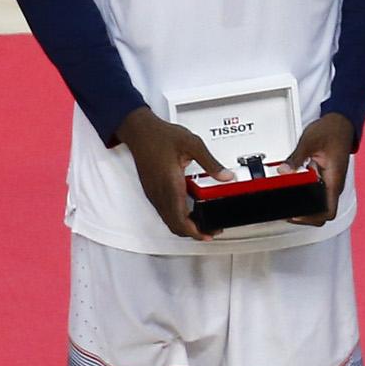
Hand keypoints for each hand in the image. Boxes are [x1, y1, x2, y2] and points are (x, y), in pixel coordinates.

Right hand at [117, 108, 223, 241]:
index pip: (180, 219)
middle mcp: (159, 192)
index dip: (194, 232)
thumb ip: (211, 162)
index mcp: (170, 184)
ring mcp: (153, 193)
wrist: (139, 130)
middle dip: (192, 232)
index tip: (207, 234)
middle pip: (174, 224)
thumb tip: (226, 176)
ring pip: (168, 220)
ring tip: (201, 223)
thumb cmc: (160, 136)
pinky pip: (164, 211)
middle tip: (209, 230)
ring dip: (184, 226)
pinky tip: (188, 212)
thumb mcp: (192, 144)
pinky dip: (177, 217)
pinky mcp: (151, 190)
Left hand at [288, 112, 357, 223]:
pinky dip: (304, 196)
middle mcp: (334, 185)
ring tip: (288, 201)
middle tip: (288, 211)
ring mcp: (330, 183)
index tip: (296, 214)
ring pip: (319, 205)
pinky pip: (316, 194)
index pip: (328, 211)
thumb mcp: (310, 142)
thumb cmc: (332, 131)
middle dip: (305, 216)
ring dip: (304, 206)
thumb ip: (296, 158)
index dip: (311, 218)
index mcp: (334, 180)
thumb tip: (284, 171)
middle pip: (322, 213)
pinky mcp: (325, 179)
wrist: (341, 123)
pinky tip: (293, 188)